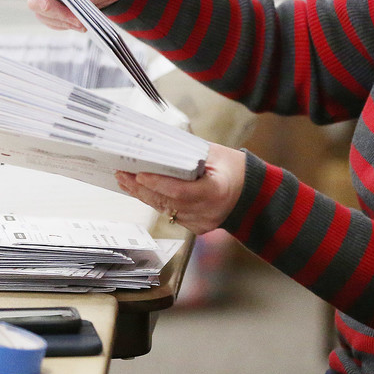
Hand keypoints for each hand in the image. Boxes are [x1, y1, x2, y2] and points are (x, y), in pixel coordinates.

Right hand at [25, 0, 132, 31]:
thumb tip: (75, 9)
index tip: (48, 7)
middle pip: (36, 0)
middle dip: (55, 14)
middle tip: (78, 22)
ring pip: (43, 14)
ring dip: (61, 22)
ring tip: (83, 25)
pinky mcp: (58, 7)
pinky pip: (52, 21)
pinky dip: (64, 25)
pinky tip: (80, 25)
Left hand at [116, 143, 245, 234]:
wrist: (250, 192)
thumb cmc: (233, 168)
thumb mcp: (214, 153)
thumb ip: (187, 153)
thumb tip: (157, 147)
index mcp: (217, 191)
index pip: (181, 191)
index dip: (159, 184)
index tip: (140, 174)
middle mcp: (209, 211)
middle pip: (168, 203)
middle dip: (143, 188)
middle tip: (123, 174)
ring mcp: (202, 222)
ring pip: (166, 210)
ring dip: (144, 195)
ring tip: (125, 181)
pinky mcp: (197, 227)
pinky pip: (171, 215)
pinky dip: (156, 202)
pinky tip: (141, 192)